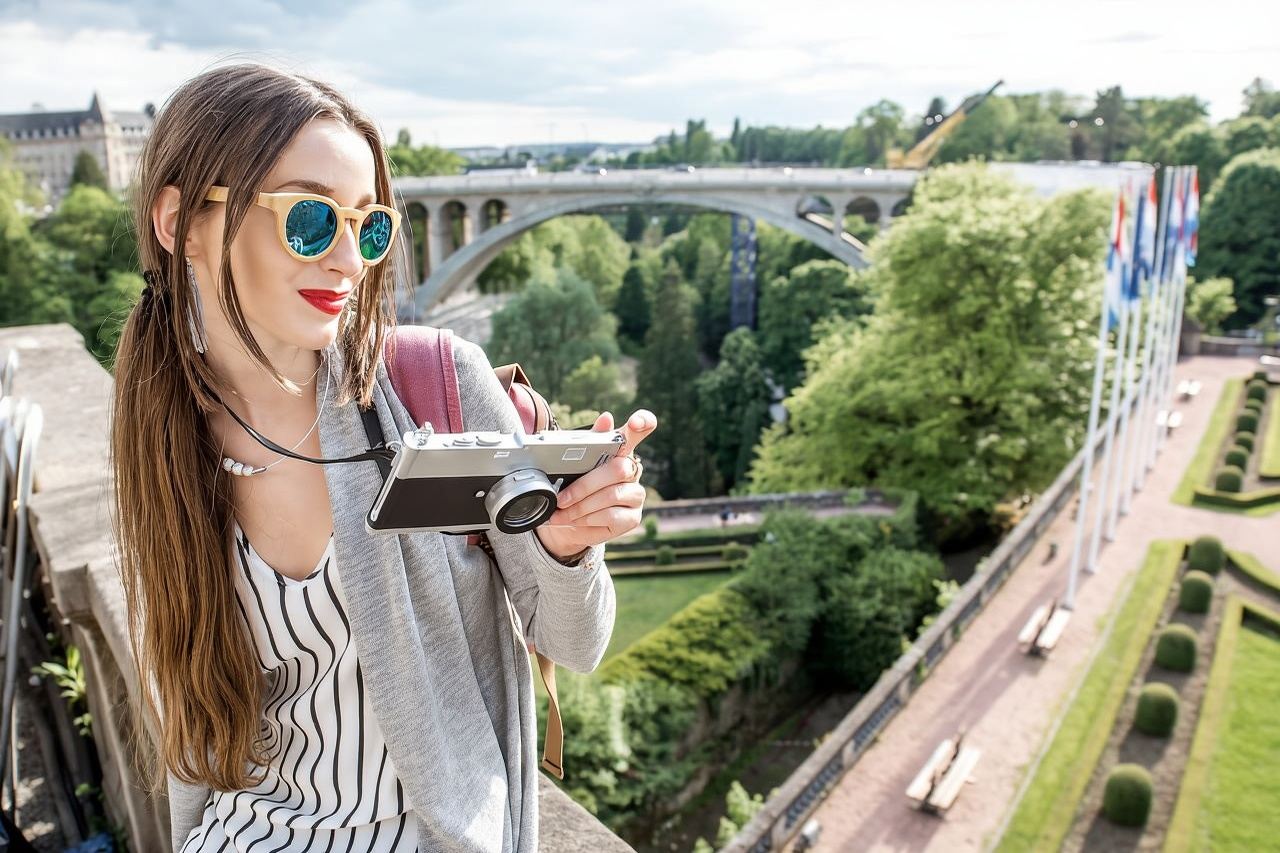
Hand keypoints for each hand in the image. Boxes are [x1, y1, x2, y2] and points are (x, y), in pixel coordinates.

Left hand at [534, 409, 656, 561]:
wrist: (568, 524)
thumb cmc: (573, 488)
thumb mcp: (572, 465)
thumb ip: (587, 443)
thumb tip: (607, 418)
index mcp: (620, 450)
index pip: (640, 430)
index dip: (643, 422)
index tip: (635, 422)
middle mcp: (633, 470)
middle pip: (618, 469)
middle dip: (585, 485)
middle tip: (561, 497)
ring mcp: (636, 494)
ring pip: (611, 495)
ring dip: (580, 506)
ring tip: (561, 512)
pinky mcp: (633, 518)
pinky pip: (611, 516)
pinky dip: (587, 519)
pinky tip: (574, 521)